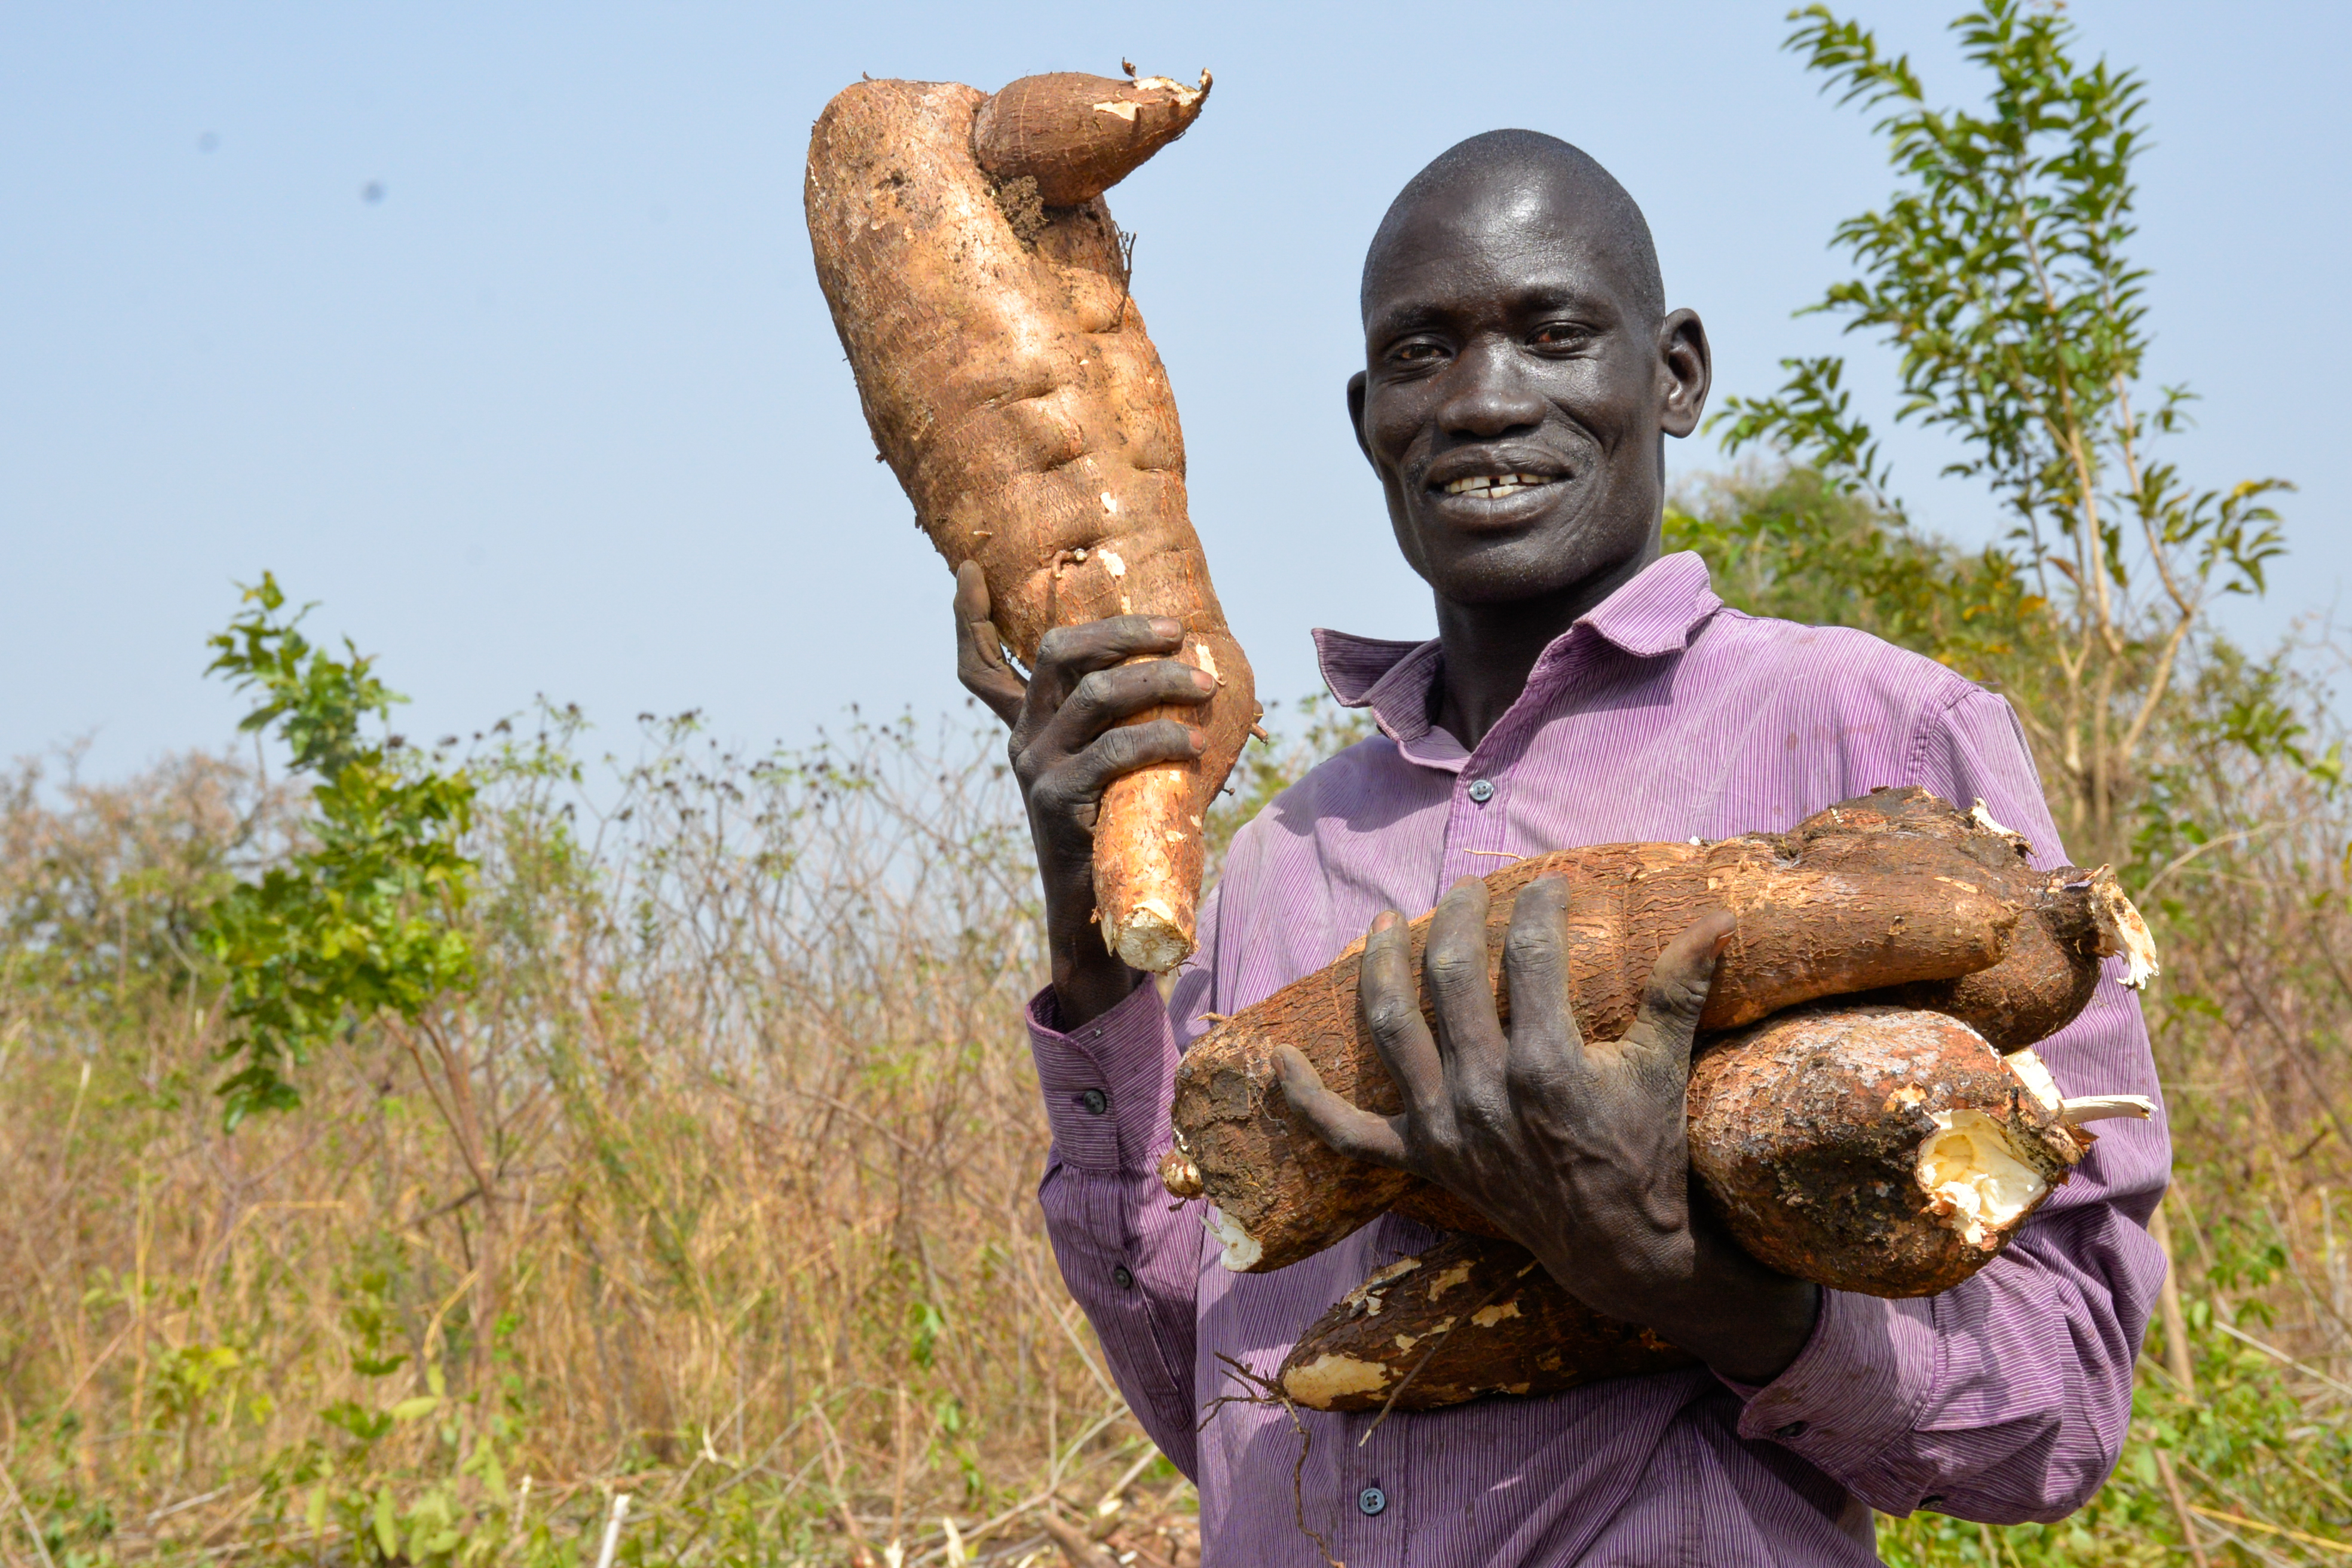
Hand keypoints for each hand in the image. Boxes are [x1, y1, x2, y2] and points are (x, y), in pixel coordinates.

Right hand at [953, 561, 1215, 1026]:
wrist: (1100, 917)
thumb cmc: (1124, 830)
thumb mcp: (1119, 767)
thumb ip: (1132, 723)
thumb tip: (1202, 671)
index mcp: (1031, 725)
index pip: (981, 666)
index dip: (969, 618)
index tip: (967, 569)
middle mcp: (1023, 739)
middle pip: (1057, 653)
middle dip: (1120, 630)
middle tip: (1177, 630)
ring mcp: (1036, 769)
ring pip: (1093, 695)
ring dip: (1156, 681)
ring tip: (1205, 687)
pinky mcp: (1057, 803)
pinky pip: (1111, 754)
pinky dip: (1158, 739)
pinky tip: (1192, 742)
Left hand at [1275, 874, 1819, 1384]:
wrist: (1621, 1252)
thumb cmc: (1646, 1154)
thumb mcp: (1663, 1069)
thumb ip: (1679, 990)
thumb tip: (1720, 918)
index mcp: (1545, 1063)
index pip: (1531, 954)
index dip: (1537, 906)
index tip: (1547, 882)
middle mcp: (1482, 1089)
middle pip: (1451, 974)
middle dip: (1459, 918)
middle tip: (1469, 891)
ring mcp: (1444, 1125)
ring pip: (1390, 1025)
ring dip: (1380, 965)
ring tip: (1386, 922)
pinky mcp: (1422, 1159)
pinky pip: (1344, 1133)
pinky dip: (1305, 1098)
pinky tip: (1280, 1058)